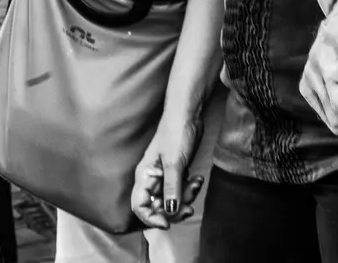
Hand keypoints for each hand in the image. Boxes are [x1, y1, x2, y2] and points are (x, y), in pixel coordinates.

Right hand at [131, 107, 205, 229]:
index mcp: (144, 177)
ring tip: (196, 184)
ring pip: (172, 200)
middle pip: (157, 207)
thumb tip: (170, 212)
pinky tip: (198, 179)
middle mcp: (152, 179)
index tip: (167, 223)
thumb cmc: (176, 133)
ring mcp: (165, 176)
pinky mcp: (177, 173)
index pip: (139, 206)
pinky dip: (190, 189)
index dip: (151, 218)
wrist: (188, 114)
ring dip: (185, 198)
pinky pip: (181, 190)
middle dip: (174, 210)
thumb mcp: (174, 163)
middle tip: (189, 208)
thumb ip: (172, 189)